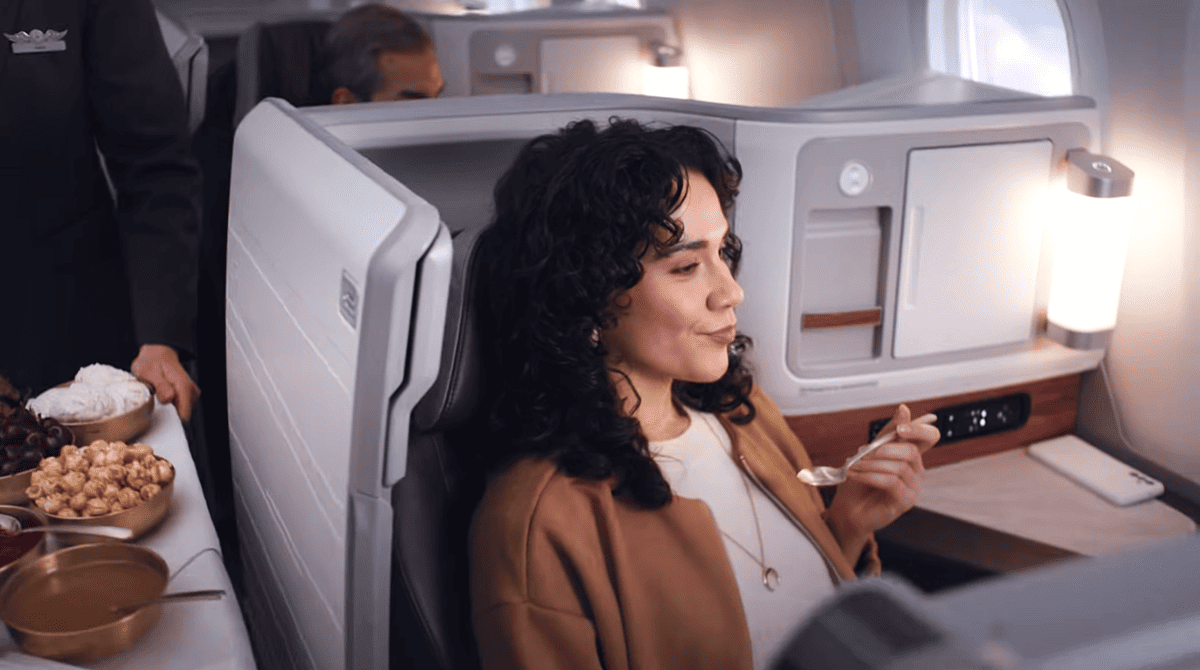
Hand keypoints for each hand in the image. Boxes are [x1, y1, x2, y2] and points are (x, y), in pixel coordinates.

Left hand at [130, 344, 199, 421]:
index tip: (168, 425)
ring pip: (186, 408)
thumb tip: (169, 399)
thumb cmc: (151, 362)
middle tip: (160, 414)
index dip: (177, 419)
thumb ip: (160, 386)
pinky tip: (165, 404)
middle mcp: (188, 387)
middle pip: (187, 410)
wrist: (155, 353)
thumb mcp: (149, 372)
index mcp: (181, 383)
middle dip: (174, 416)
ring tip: (161, 407)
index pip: (186, 407)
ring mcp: (187, 390)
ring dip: (174, 411)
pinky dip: (175, 407)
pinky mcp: (184, 393)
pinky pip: (184, 404)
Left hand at [824, 404, 940, 562]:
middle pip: (911, 451)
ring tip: (853, 465)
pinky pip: (891, 482)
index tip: (899, 429)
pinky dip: (869, 476)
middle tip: (861, 452)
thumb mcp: (869, 452)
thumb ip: (888, 433)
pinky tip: (854, 475)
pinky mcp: (905, 501)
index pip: (929, 437)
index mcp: (910, 455)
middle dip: (884, 449)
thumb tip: (904, 409)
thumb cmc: (858, 482)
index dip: (919, 429)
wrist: (847, 510)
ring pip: (899, 467)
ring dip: (871, 464)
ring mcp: (913, 487)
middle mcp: (916, 470)